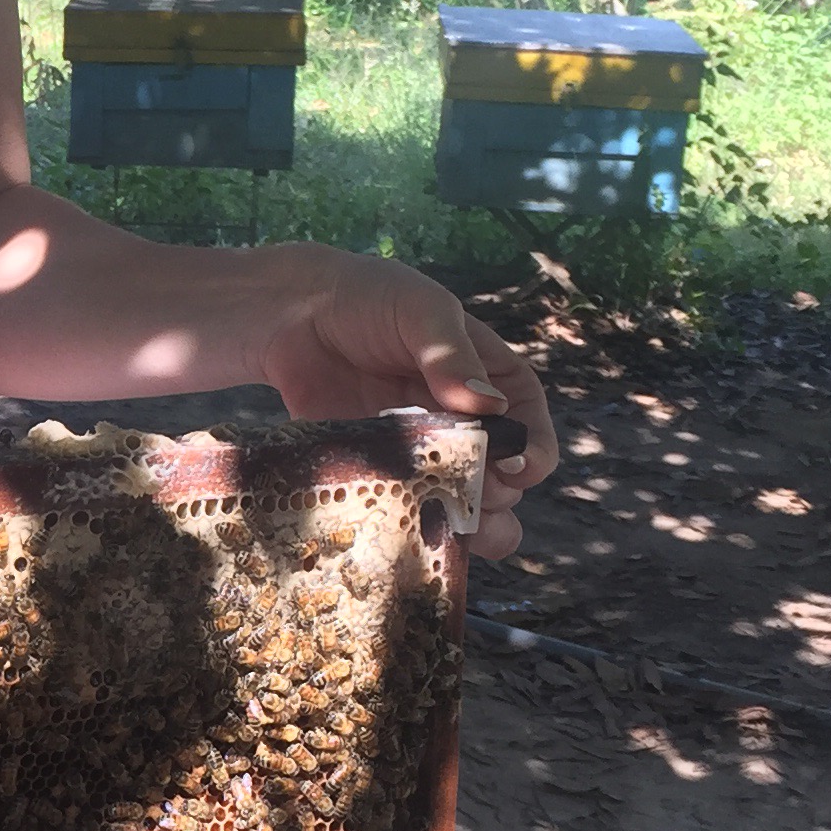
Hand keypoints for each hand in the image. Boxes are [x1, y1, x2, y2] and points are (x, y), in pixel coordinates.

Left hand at [246, 249, 557, 560]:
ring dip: (465, 527)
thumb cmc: (371, 298)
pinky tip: (403, 532)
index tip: (520, 468)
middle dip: (496, 495)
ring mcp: (420, 454)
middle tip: (473, 493)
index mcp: (489, 382)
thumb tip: (487, 402)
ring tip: (452, 530)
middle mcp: (461, 425)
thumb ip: (451, 353)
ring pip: (458, 505)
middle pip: (500, 478)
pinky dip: (406, 527)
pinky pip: (400, 509)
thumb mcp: (420, 309)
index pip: (528, 425)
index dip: (533, 452)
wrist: (296, 313)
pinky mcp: (377, 471)